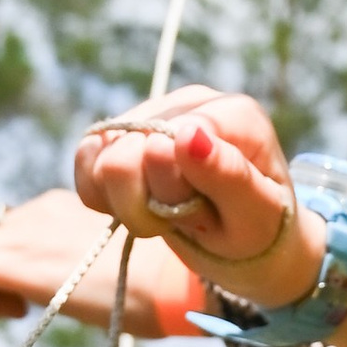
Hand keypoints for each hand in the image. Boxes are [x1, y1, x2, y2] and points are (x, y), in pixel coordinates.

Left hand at [0, 187, 204, 336]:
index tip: (28, 292)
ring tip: (15, 310)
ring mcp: (24, 233)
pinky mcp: (16, 261)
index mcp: (62, 207)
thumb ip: (83, 260)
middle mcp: (38, 211)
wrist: (171, 276)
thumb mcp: (114, 259)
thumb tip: (76, 284)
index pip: (6, 225)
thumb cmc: (159, 277)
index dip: (5, 257)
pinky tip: (8, 314)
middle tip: (15, 305)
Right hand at [73, 88, 321, 302]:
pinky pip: (84, 158)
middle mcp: (190, 102)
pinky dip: (100, 195)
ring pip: (97, 155)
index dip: (169, 192)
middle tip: (181, 220)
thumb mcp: (256, 217)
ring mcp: (154, 113)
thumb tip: (186, 134)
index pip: (166, 142)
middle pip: (124, 152)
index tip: (200, 217)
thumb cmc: (262, 232)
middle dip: (145, 204)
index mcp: (233, 114)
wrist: (253, 243)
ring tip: (164, 215)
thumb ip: (227, 176)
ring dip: (124, 203)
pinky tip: (137, 206)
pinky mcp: (124, 131)